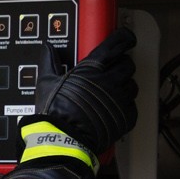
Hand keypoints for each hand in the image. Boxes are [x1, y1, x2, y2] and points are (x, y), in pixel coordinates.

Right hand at [34, 28, 137, 157]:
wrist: (61, 139)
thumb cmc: (54, 111)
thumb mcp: (47, 82)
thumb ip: (50, 62)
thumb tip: (48, 48)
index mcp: (92, 68)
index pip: (117, 44)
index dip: (124, 39)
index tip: (125, 39)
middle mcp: (110, 80)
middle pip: (128, 64)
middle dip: (121, 66)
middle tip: (112, 72)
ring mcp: (120, 98)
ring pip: (132, 85)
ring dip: (124, 86)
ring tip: (110, 94)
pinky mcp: (126, 116)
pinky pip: (132, 106)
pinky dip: (124, 106)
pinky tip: (111, 109)